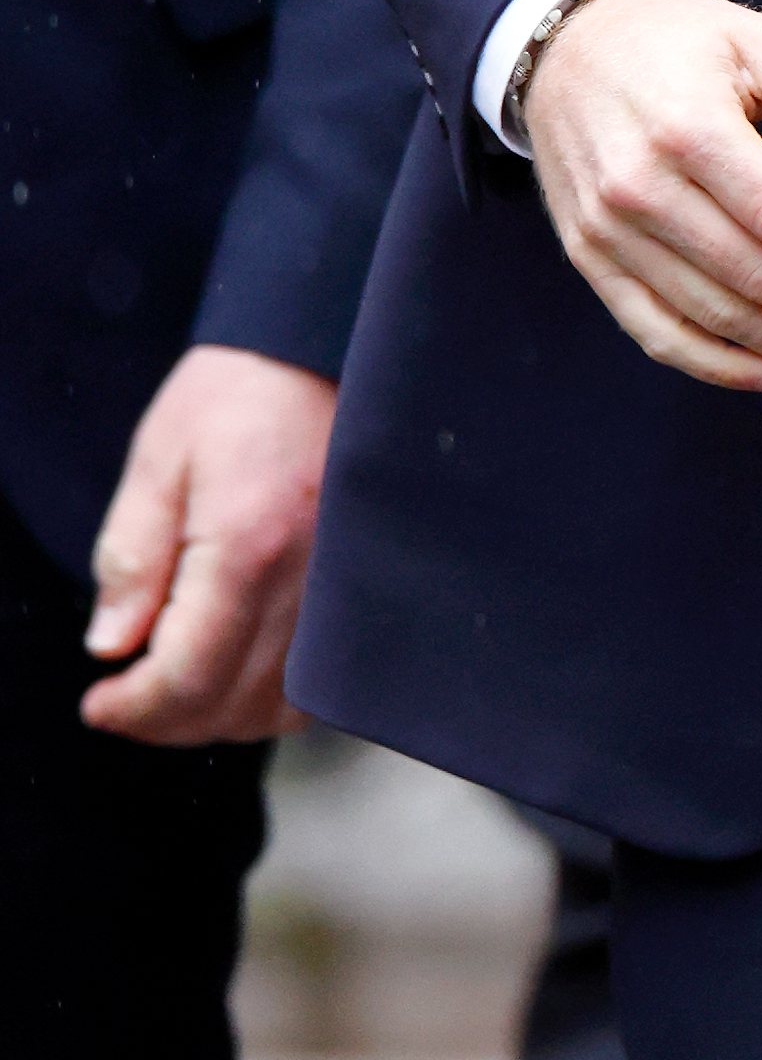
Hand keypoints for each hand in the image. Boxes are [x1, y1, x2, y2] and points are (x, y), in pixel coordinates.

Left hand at [81, 345, 336, 745]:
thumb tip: (111, 646)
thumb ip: (131, 556)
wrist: (326, 339)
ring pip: (282, 706)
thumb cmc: (240, 388)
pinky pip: (323, 679)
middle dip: (165, 720)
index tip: (99, 703)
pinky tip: (237, 668)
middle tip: (124, 699)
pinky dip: (274, 696)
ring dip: (219, 715)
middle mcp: (310, 577)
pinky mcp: (364, 583)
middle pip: (233, 704)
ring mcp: (346, 585)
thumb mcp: (158, 457)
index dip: (133, 708)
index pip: (187, 675)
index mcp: (250, 543)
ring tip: (176, 684)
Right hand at [522, 0, 761, 395]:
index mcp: (691, 128)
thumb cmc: (672, 41)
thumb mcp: (747, 36)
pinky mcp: (590, 257)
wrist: (563, 48)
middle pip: (756, 279)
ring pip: (714, 316)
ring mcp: (610, 231)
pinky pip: (656, 331)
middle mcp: (644, 188)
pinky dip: (718, 367)